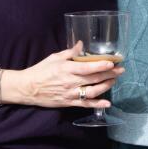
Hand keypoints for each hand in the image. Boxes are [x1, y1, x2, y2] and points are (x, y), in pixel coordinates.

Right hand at [4, 42, 123, 108]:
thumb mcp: (54, 58)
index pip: (88, 67)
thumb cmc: (40, 70)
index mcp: (67, 69)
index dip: (102, 65)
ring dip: (106, 86)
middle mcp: (70, 82)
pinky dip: (97, 104)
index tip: (113, 62)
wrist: (26, 88)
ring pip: (93, 91)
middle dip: (109, 74)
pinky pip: (85, 104)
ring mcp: (70, 94)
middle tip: (120, 70)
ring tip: (115, 80)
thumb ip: (70, 52)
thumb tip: (82, 44)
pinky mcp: (69, 103)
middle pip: (94, 79)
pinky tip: (108, 102)